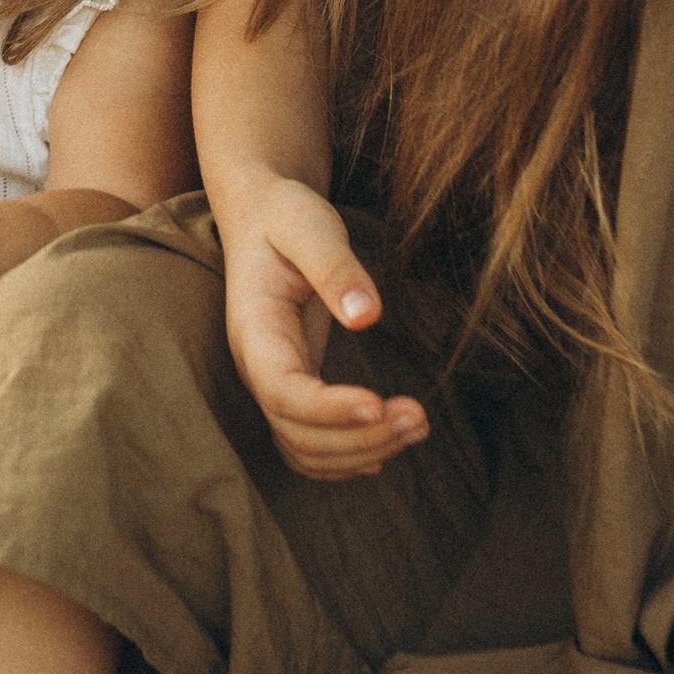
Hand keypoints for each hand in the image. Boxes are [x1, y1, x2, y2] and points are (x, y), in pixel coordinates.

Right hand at [215, 176, 426, 480]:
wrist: (262, 216)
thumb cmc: (286, 217)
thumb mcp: (309, 226)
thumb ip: (335, 267)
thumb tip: (366, 317)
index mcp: (254, 329)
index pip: (281, 390)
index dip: (328, 410)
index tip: (380, 405)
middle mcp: (256, 366)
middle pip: (295, 432)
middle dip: (358, 437)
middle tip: (418, 417)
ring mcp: (272, 381)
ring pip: (303, 448)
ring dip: (359, 451)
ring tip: (417, 427)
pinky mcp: (293, 386)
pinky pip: (308, 444)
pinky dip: (345, 458)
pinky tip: (386, 446)